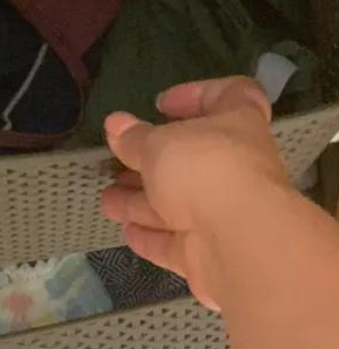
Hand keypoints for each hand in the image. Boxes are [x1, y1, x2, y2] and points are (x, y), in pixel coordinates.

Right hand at [100, 76, 289, 308]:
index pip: (230, 95)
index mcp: (235, 125)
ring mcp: (224, 213)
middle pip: (193, 159)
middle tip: (120, 162)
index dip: (197, 95)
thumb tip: (115, 124)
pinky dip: (151, 235)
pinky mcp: (210, 253)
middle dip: (152, 162)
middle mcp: (235, 167)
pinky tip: (126, 231)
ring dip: (141, 202)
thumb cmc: (205, 170)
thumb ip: (134, 138)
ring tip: (108, 201)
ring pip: (178, 204)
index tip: (161, 105)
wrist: (240, 243)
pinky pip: (175, 241)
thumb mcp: (159, 144)